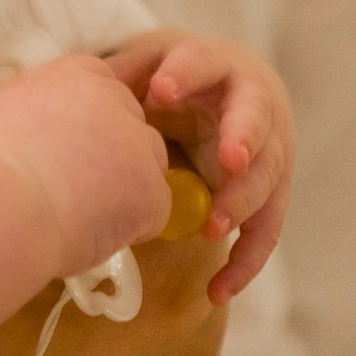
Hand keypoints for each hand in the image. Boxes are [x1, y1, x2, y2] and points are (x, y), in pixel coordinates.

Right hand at [0, 55, 171, 273]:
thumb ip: (46, 109)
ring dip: (127, 190)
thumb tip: (58, 131)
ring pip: (149, 166)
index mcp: (74, 75)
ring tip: (81, 213)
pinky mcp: (151, 188)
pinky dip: (129, 228)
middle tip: (73, 187)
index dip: (92, 124)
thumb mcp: (8, 111)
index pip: (104, 87)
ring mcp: (138, 142)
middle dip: (113, 156)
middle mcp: (113, 98)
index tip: (71, 149)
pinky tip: (92, 233)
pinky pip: (152, 212)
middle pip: (132, 124)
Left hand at [105, 31, 294, 297]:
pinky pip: (264, 232)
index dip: (186, 75)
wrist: (232, 91)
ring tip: (212, 228)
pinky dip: (243, 263)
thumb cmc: (185, 81)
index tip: (159, 91)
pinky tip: (216, 291)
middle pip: (256, 122)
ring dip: (242, 203)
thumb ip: (125, 73)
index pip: (205, 64)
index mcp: (222, 69)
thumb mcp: (156, 66)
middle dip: (242, 140)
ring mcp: (270, 152)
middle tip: (228, 161)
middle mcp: (257, 107)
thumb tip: (83, 81)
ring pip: (267, 178)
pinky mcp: (271, 195)